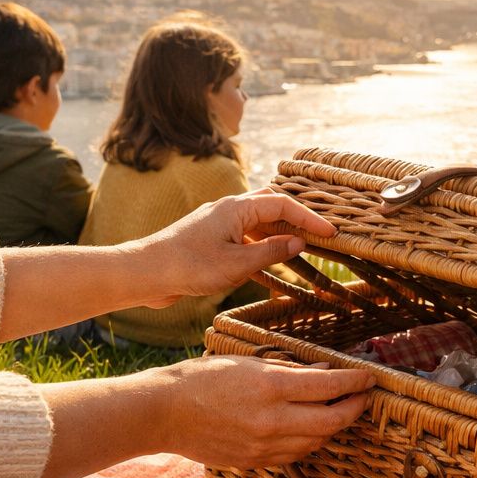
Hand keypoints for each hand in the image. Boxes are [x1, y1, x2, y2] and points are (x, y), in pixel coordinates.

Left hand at [126, 190, 333, 307]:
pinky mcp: (211, 239)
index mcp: (237, 208)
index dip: (310, 218)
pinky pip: (246, 235)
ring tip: (303, 248)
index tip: (330, 234)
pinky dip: (264, 244)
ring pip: (259, 221)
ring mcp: (219, 223)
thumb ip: (271, 251)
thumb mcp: (237, 264)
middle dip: (298, 218)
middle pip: (272, 205)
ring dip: (282, 232)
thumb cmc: (188, 266)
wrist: (146, 273)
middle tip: (320, 235)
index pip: (283, 205)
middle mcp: (229, 209)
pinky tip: (271, 260)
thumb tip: (299, 242)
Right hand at [158, 356, 373, 467]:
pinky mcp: (255, 462)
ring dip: (333, 426)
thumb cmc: (202, 379)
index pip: (328, 386)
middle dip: (354, 408)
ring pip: (317, 442)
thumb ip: (289, 370)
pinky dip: (310, 441)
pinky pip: (295, 455)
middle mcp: (271, 420)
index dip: (355, 382)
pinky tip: (311, 428)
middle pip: (331, 421)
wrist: (163, 414)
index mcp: (269, 388)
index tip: (369, 377)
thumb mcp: (247, 363)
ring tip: (339, 410)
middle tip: (362, 396)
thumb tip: (325, 372)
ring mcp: (263, 445)